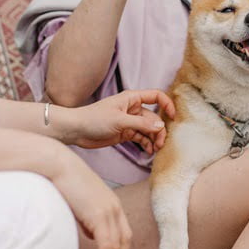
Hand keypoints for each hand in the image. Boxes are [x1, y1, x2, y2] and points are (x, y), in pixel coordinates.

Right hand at [49, 147, 132, 248]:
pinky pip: (107, 246)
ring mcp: (109, 211)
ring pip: (116, 247)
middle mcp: (115, 208)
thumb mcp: (82, 203)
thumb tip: (90, 233)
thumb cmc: (65, 182)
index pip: (124, 233)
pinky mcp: (99, 215)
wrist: (58, 166)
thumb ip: (89, 218)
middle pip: (124, 241)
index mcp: (112, 204)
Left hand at [57, 89, 175, 153]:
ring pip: (149, 129)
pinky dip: (146, 144)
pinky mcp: (125, 133)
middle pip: (154, 118)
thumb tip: (161, 127)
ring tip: (155, 150)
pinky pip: (141, 138)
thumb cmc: (94, 119)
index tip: (173, 117)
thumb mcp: (120, 121)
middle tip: (161, 144)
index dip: (167, 105)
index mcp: (132, 99)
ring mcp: (129, 122)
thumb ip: (141, 124)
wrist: (76, 130)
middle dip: (160, 130)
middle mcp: (133, 109)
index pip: (156, 96)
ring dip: (154, 139)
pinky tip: (148, 152)